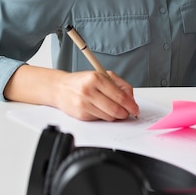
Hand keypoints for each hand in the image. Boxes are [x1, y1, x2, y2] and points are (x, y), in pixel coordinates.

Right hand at [4, 65, 138, 121]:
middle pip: (115, 109)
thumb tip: (131, 99)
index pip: (120, 96)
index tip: (135, 109)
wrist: (60, 88)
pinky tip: (100, 109)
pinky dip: (104, 116)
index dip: (131, 104)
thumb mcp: (102, 75)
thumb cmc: (82, 81)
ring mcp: (84, 104)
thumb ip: (120, 85)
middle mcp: (89, 91)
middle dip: (125, 113)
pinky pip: (100, 119)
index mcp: (96, 78)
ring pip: (109, 116)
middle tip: (128, 112)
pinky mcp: (80, 114)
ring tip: (112, 108)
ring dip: (115, 115)